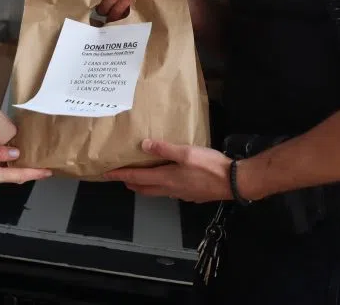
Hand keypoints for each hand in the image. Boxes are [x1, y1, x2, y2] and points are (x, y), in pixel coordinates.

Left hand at [103, 139, 232, 203]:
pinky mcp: (191, 194)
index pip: (137, 177)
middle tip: (121, 177)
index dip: (121, 175)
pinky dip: (160, 186)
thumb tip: (144, 145)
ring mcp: (181, 194)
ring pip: (156, 191)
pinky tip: (166, 180)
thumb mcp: (186, 152)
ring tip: (139, 178)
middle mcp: (170, 189)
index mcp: (166, 178)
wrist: (233, 182)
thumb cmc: (209, 166)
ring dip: (145, 185)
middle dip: (131, 183)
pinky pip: (169, 191)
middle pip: (144, 188)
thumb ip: (165, 149)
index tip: (107, 174)